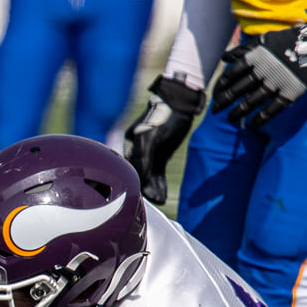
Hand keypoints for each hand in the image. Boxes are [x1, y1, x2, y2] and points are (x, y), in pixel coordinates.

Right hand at [123, 74, 202, 204]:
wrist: (180, 104)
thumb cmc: (163, 117)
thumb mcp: (151, 136)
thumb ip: (143, 156)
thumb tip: (139, 177)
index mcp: (129, 144)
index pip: (127, 167)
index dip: (130, 181)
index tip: (133, 196)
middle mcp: (136, 150)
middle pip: (136, 174)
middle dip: (142, 189)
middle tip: (150, 202)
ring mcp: (149, 153)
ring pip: (147, 176)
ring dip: (152, 189)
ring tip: (159, 201)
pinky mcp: (160, 155)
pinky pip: (157, 173)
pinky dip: (159, 184)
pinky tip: (162, 195)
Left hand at [211, 27, 306, 128]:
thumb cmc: (286, 41)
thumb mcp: (263, 40)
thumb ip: (243, 49)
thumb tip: (224, 58)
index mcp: (255, 57)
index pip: (231, 74)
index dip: (221, 86)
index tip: (215, 94)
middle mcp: (262, 71)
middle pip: (237, 89)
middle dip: (224, 101)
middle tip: (215, 110)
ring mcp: (276, 83)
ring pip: (252, 101)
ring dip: (238, 112)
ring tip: (230, 120)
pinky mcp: (290, 93)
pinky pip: (272, 109)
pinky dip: (261, 118)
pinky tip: (253, 125)